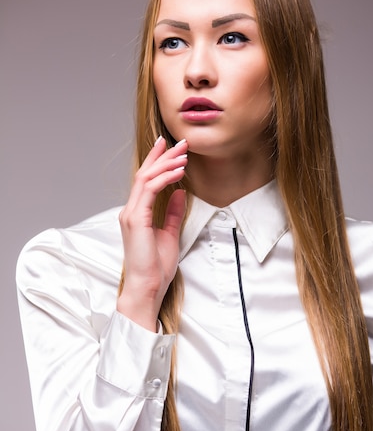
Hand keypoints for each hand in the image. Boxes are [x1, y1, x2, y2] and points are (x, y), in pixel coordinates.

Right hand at [117, 137, 187, 330]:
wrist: (148, 287)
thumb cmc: (156, 267)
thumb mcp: (170, 234)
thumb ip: (173, 213)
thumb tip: (180, 193)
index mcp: (137, 214)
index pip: (145, 180)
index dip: (157, 161)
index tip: (170, 147)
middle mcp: (130, 210)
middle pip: (144, 174)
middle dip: (163, 156)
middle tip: (181, 143)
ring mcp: (130, 214)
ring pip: (146, 178)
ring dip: (166, 164)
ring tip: (184, 155)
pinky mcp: (136, 219)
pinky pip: (150, 190)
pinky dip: (165, 178)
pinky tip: (179, 172)